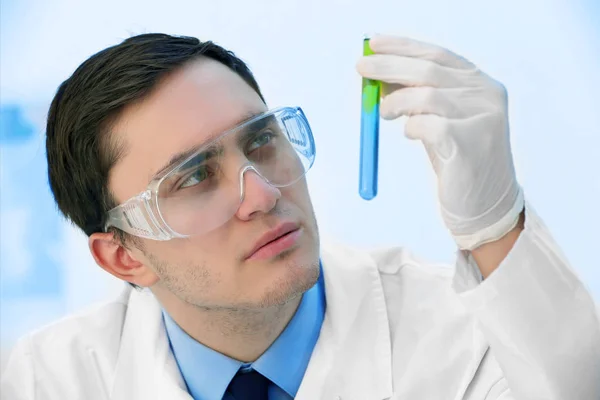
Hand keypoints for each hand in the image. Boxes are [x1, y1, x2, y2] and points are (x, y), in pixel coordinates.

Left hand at [357, 35, 523, 250]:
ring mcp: (483, 118)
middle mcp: (487, 95)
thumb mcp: (439, 119)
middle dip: (389, 66)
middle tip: (361, 68)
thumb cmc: (457, 159)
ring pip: (427, 95)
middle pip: (429, 69)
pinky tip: (410, 134)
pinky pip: (428, 125)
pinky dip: (410, 127)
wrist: (484, 204)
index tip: (374, 43)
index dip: (403, 47)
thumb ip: (419, 95)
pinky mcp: (470, 144)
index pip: (437, 55)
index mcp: (480, 83)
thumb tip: (380, 73)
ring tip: (384, 113)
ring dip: (396, 102)